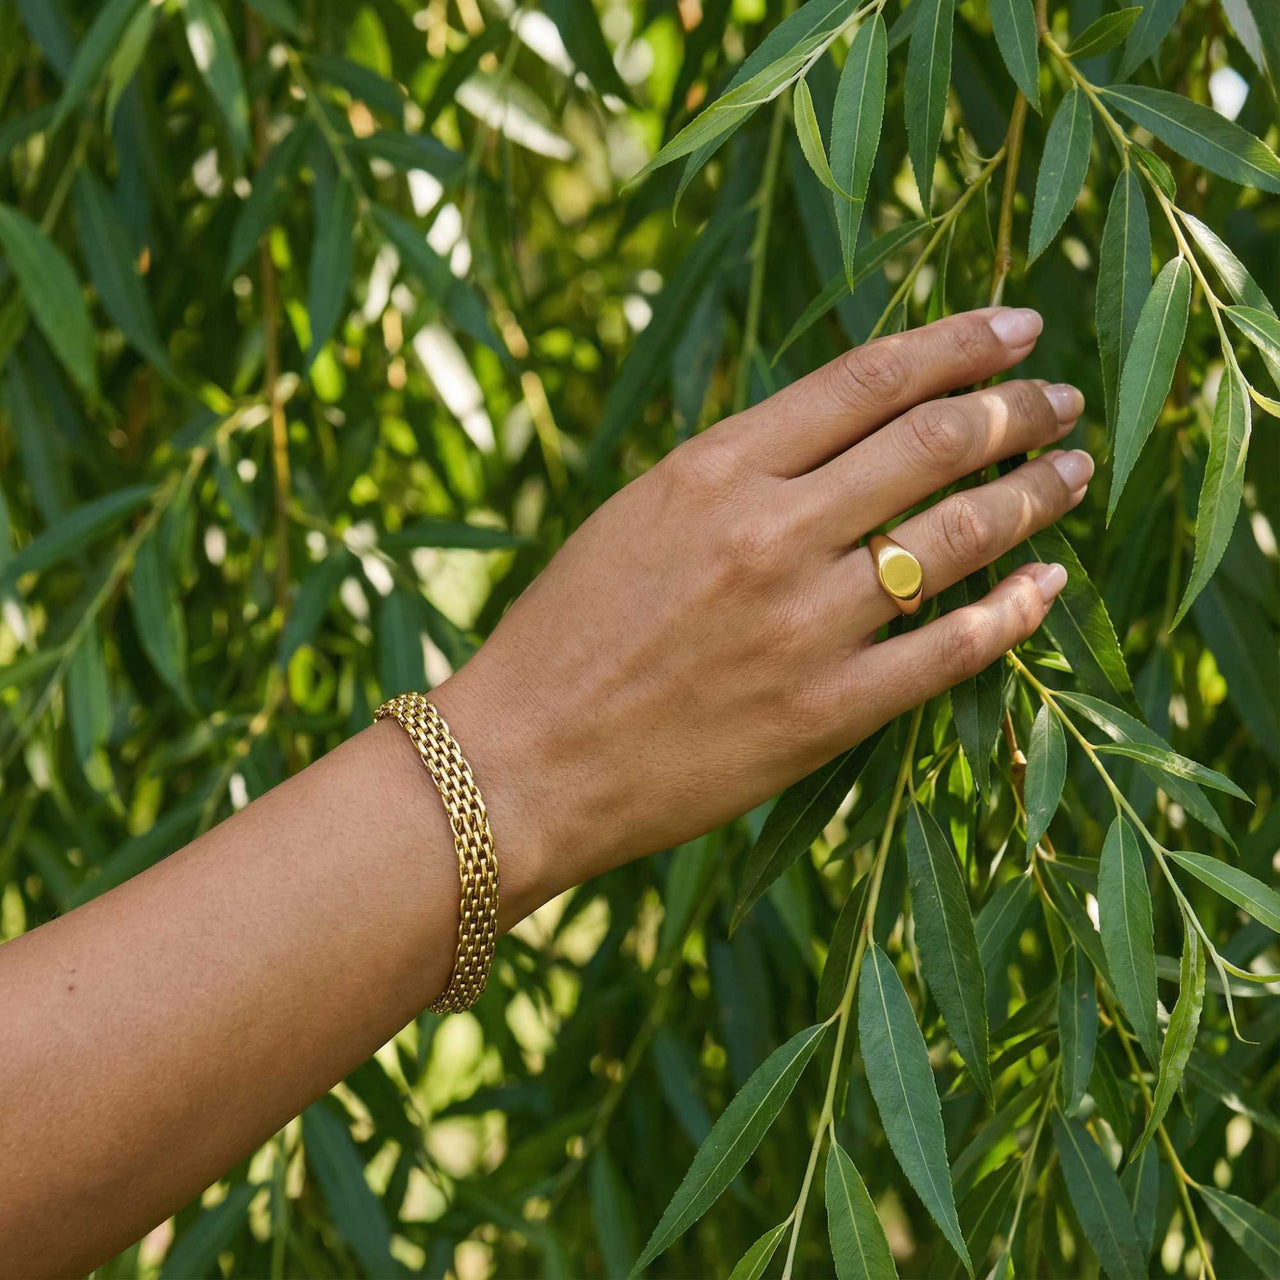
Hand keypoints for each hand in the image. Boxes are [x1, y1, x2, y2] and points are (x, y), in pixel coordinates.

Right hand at [435, 307, 1089, 918]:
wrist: (520, 763)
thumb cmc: (564, 635)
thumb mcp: (637, 516)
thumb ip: (737, 471)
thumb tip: (845, 433)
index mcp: (713, 471)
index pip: (867, 380)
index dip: (957, 343)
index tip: (1016, 326)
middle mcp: (770, 533)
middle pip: (931, 444)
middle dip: (1015, 410)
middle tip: (1062, 401)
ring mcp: (804, 626)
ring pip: (958, 538)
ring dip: (1032, 497)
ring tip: (1073, 474)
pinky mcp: (825, 714)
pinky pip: (949, 651)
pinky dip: (1013, 613)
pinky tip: (1047, 587)